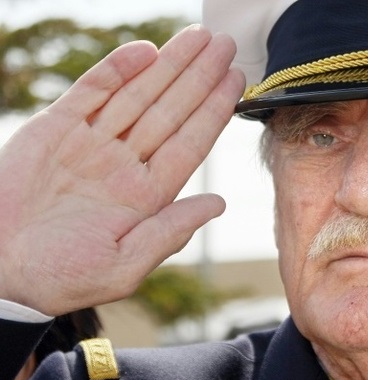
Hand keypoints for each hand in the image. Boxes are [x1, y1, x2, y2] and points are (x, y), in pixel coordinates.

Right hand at [0, 25, 244, 315]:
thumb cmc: (61, 278)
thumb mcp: (125, 265)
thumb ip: (171, 230)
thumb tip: (217, 203)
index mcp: (147, 195)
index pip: (190, 143)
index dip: (214, 111)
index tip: (236, 81)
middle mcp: (126, 164)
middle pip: (171, 111)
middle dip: (199, 77)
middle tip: (225, 45)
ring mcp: (92, 143)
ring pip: (139, 95)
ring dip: (169, 65)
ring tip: (198, 38)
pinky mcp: (56, 128)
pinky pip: (93, 92)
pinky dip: (118, 70)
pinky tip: (146, 51)